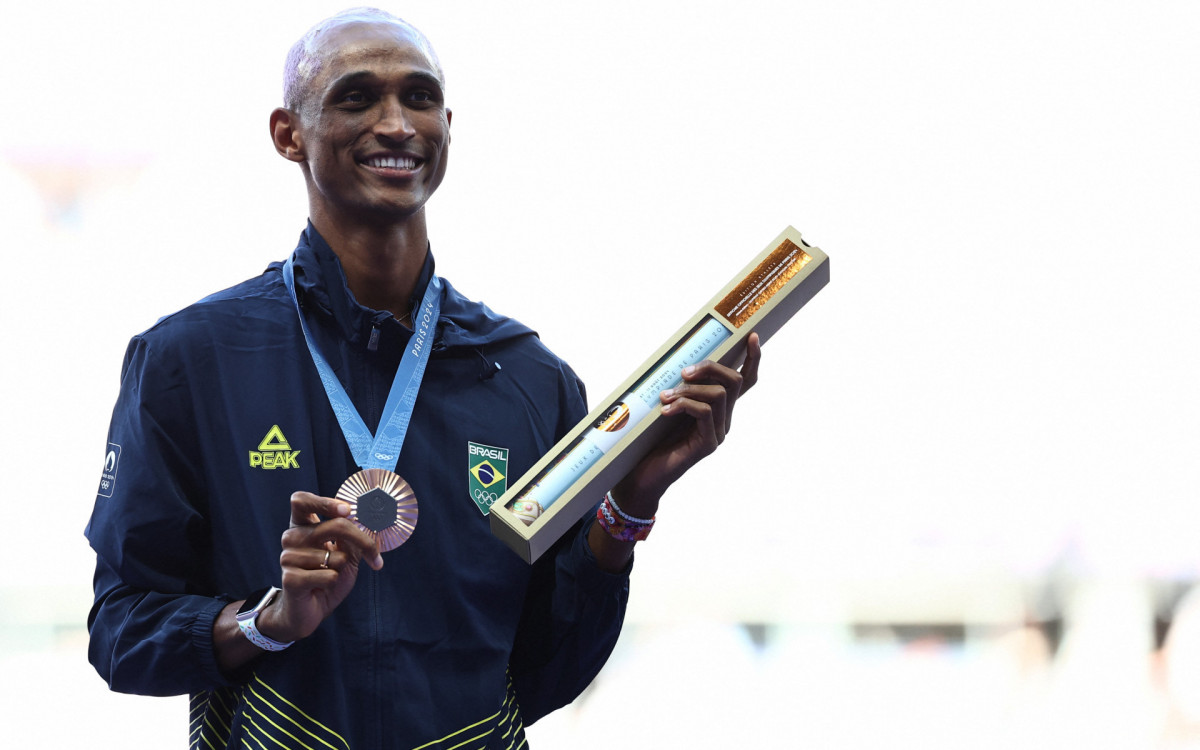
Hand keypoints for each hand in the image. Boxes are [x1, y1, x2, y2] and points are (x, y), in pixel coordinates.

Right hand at [257, 491, 383, 642]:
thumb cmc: (327, 576)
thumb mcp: (346, 553)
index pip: (301, 500)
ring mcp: (287, 557)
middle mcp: (291, 537)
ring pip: (336, 555)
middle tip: (374, 555)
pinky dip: (333, 582)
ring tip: (328, 576)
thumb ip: (351, 536)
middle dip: (362, 540)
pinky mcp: (289, 578)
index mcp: (302, 525)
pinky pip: (329, 575)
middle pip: (334, 525)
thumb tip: (362, 519)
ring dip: (342, 569)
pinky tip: (320, 587)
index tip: (347, 510)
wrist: (309, 610)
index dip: (324, 502)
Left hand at [614, 332, 762, 517]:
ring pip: (719, 394)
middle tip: (683, 372)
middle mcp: (723, 419)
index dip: (752, 359)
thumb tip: (677, 362)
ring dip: (689, 389)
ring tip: (664, 397)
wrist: (642, 475)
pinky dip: (683, 405)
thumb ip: (679, 386)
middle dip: (709, 367)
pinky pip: (704, 412)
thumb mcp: (667, 405)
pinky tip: (664, 411)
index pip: (744, 382)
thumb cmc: (651, 438)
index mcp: (717, 408)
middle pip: (734, 380)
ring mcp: (718, 433)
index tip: (751, 336)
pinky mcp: (708, 445)